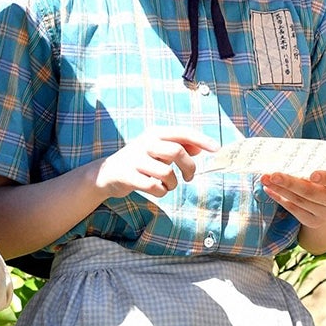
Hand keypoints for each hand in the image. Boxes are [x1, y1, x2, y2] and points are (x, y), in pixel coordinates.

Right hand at [94, 127, 216, 198]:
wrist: (108, 173)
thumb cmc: (141, 161)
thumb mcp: (159, 149)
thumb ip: (180, 146)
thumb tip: (203, 147)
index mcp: (156, 133)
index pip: (182, 133)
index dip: (201, 140)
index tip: (217, 149)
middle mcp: (145, 142)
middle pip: (176, 152)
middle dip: (189, 168)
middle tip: (189, 178)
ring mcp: (135, 158)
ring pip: (166, 173)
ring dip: (172, 184)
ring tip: (168, 186)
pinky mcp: (128, 175)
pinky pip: (153, 187)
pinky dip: (160, 192)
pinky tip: (156, 190)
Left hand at [262, 168, 325, 254]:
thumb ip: (316, 165)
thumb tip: (289, 160)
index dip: (324, 178)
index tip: (313, 174)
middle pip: (310, 192)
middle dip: (290, 183)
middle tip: (273, 175)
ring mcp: (324, 214)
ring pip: (298, 201)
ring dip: (279, 189)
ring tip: (265, 179)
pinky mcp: (312, 222)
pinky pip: (293, 209)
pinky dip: (279, 198)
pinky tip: (268, 189)